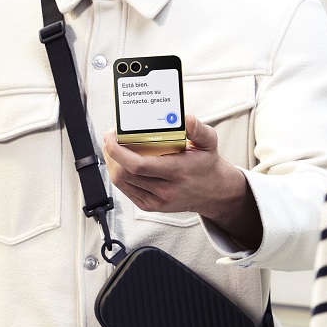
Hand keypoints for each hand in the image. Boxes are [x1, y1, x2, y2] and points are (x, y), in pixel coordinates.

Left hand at [103, 114, 261, 248]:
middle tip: (112, 138)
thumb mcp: (209, 143)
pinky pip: (127, 190)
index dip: (118, 151)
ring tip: (115, 149)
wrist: (214, 191)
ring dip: (113, 164)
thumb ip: (198, 130)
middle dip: (112, 154)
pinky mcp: (151, 206)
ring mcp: (158, 200)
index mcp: (178, 171)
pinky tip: (122, 164)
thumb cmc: (207, 164)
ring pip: (122, 182)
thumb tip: (188, 119)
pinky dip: (120, 175)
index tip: (111, 136)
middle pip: (125, 174)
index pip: (138, 165)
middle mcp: (166, 189)